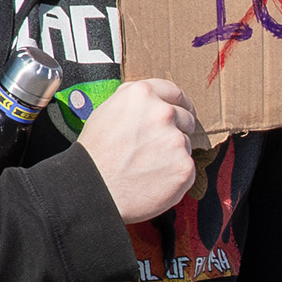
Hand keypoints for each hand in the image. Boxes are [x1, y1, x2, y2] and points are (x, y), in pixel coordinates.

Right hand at [85, 77, 207, 221]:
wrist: (94, 189)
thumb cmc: (96, 152)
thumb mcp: (106, 111)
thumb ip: (134, 100)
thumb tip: (152, 98)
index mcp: (142, 95)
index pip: (174, 92)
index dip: (179, 103)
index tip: (183, 110)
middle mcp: (163, 113)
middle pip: (186, 118)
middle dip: (176, 130)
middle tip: (155, 146)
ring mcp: (176, 140)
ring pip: (185, 144)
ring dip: (173, 153)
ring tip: (147, 164)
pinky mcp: (185, 166)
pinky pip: (187, 167)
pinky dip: (175, 173)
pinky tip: (153, 178)